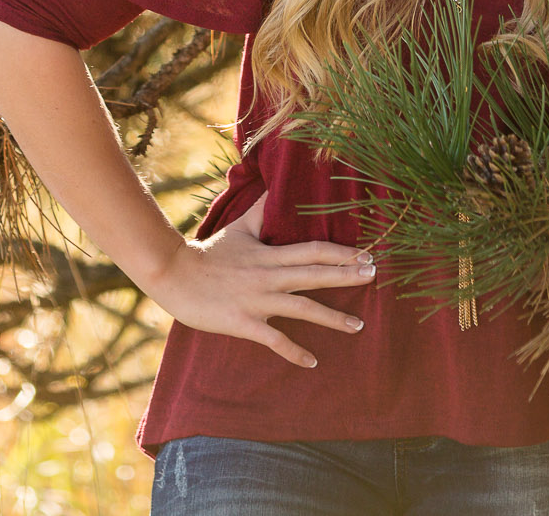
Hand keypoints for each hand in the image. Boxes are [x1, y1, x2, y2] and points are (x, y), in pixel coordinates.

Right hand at [139, 192, 376, 367]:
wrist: (174, 275)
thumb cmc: (207, 253)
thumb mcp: (237, 229)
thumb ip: (259, 211)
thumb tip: (274, 185)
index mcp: (269, 255)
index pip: (313, 250)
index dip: (341, 252)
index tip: (367, 254)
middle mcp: (269, 277)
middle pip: (315, 275)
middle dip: (347, 275)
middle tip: (375, 276)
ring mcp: (257, 301)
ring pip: (303, 309)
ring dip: (332, 318)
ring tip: (357, 326)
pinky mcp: (244, 323)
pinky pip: (275, 340)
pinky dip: (295, 352)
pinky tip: (313, 362)